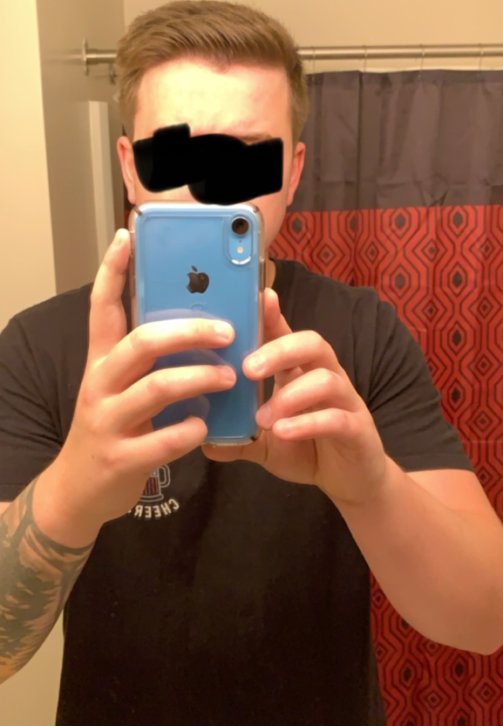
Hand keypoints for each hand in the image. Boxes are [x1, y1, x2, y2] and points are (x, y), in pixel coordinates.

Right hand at [35, 231, 235, 540]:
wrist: (78, 490)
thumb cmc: (113, 428)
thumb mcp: (120, 387)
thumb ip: (149, 358)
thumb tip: (199, 321)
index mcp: (102, 360)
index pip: (102, 306)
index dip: (113, 269)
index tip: (129, 235)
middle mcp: (100, 383)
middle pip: (143, 342)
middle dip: (189, 330)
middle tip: (227, 329)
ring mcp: (108, 421)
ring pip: (157, 387)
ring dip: (200, 378)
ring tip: (230, 375)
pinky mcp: (121, 457)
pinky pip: (164, 439)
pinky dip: (191, 430)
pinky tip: (207, 425)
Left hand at [204, 289, 389, 508]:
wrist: (350, 482)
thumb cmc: (306, 449)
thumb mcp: (264, 444)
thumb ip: (238, 437)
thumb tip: (202, 438)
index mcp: (299, 372)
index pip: (286, 335)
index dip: (273, 316)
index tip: (257, 298)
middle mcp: (326, 377)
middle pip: (312, 344)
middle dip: (279, 350)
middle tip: (248, 369)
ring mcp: (345, 401)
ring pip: (326, 379)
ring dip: (290, 396)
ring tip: (263, 419)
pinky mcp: (357, 429)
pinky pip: (337, 418)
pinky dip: (308, 423)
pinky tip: (284, 432)